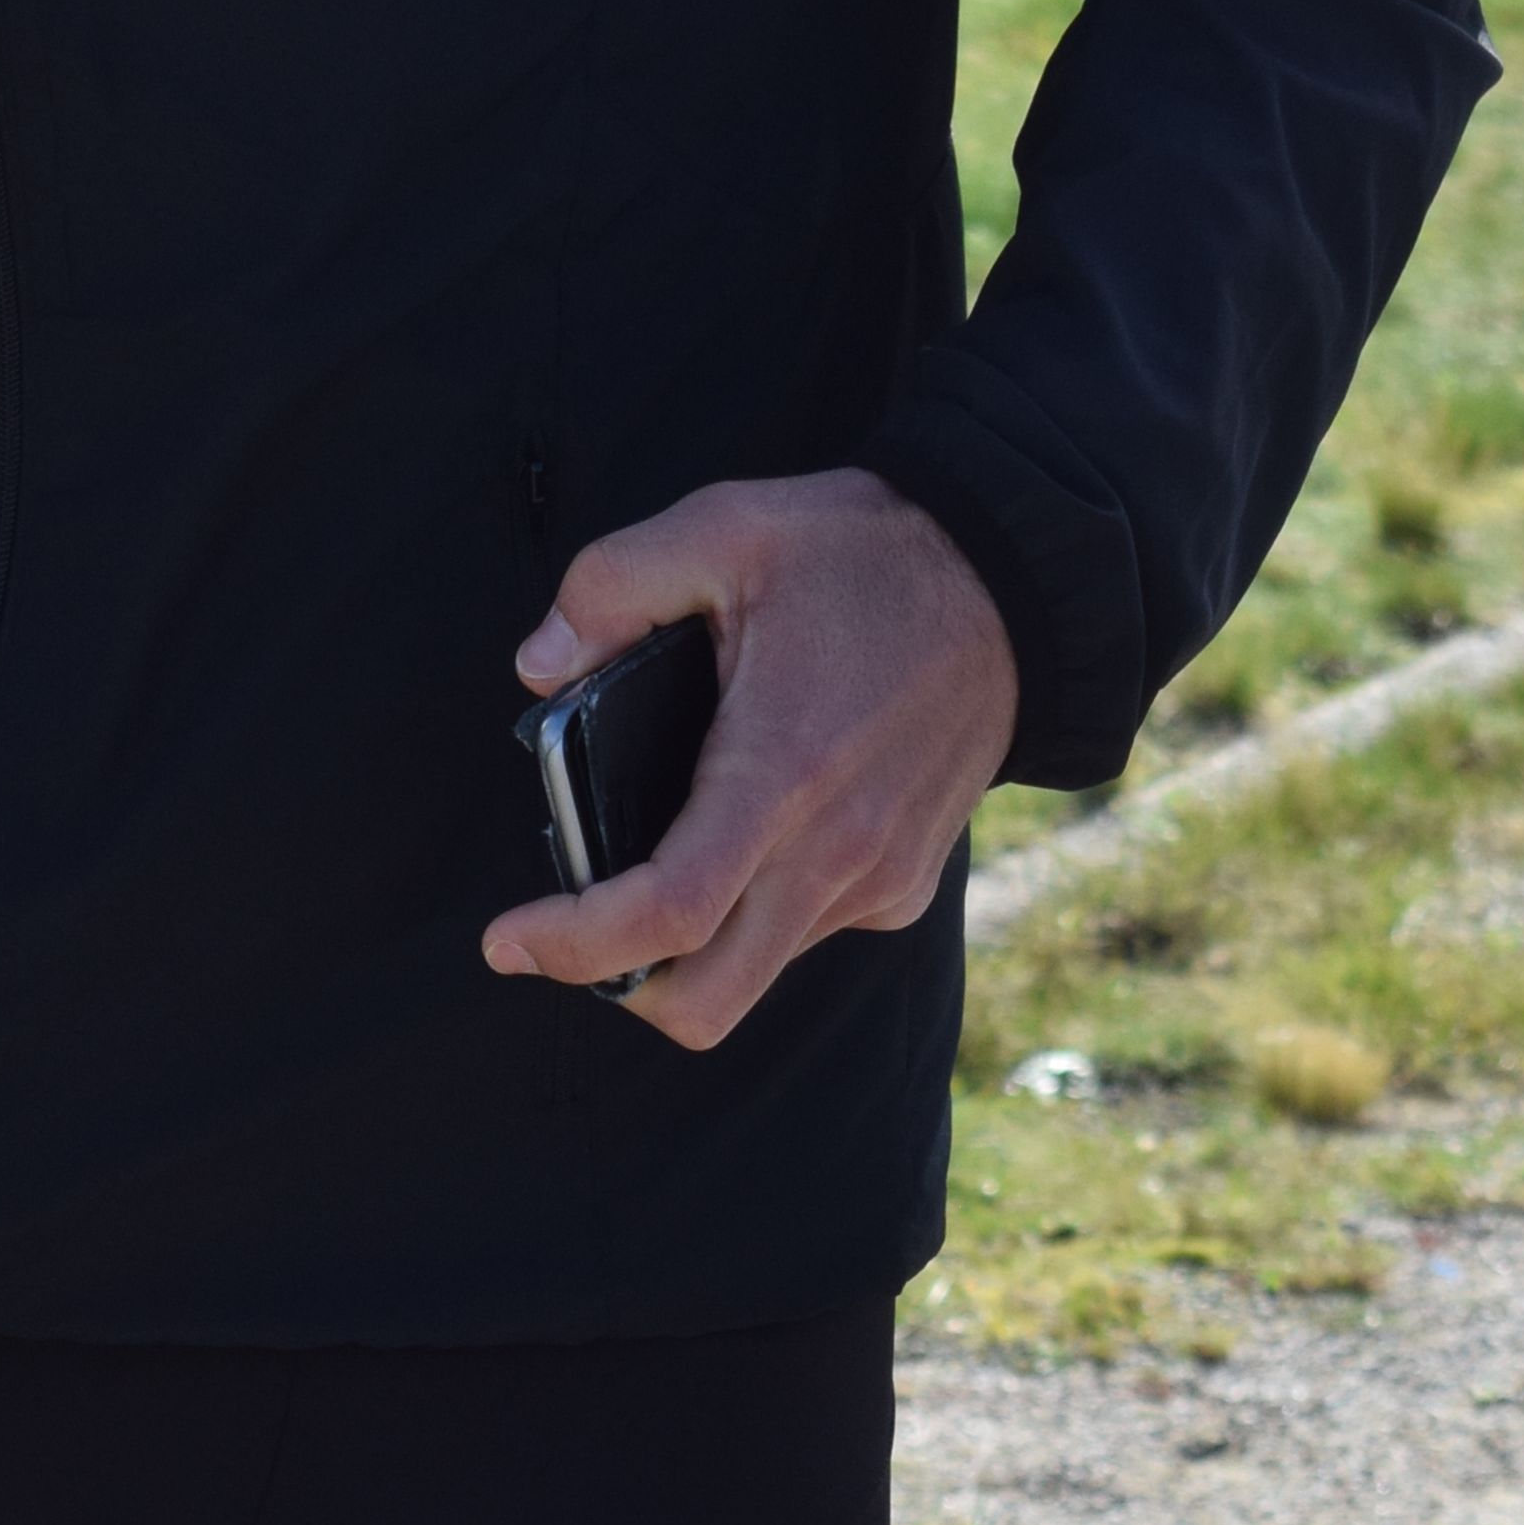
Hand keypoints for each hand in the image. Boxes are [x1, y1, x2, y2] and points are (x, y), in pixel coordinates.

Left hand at [482, 469, 1016, 1053]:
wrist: (1017, 579)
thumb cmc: (865, 552)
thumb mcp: (726, 526)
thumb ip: (610, 586)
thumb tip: (536, 669)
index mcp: (783, 771)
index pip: (668, 915)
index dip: (573, 946)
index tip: (506, 941)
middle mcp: (837, 849)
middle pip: (707, 998)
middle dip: (616, 989)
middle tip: (561, 935)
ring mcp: (879, 878)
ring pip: (753, 973)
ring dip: (683, 954)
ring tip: (641, 872)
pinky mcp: (905, 884)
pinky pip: (803, 935)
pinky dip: (747, 919)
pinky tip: (734, 840)